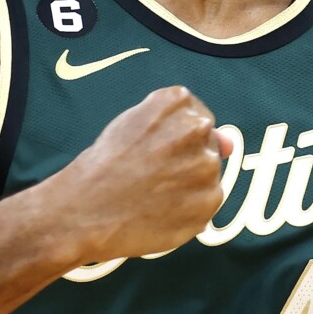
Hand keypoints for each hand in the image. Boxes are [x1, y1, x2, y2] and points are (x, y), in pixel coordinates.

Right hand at [49, 86, 235, 262]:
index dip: (174, 136)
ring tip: (152, 194)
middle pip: (206, 144)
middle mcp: (197, 128)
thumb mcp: (134, 127)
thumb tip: (230, 144)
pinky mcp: (207, 203)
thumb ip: (184, 127)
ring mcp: (205, 167)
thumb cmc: (103, 166)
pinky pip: (206, 204)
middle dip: (185, 159)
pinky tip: (159, 211)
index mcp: (176, 101)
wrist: (82, 211)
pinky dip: (188, 211)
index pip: (195, 114)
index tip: (154, 149)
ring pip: (208, 175)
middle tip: (151, 174)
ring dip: (188, 185)